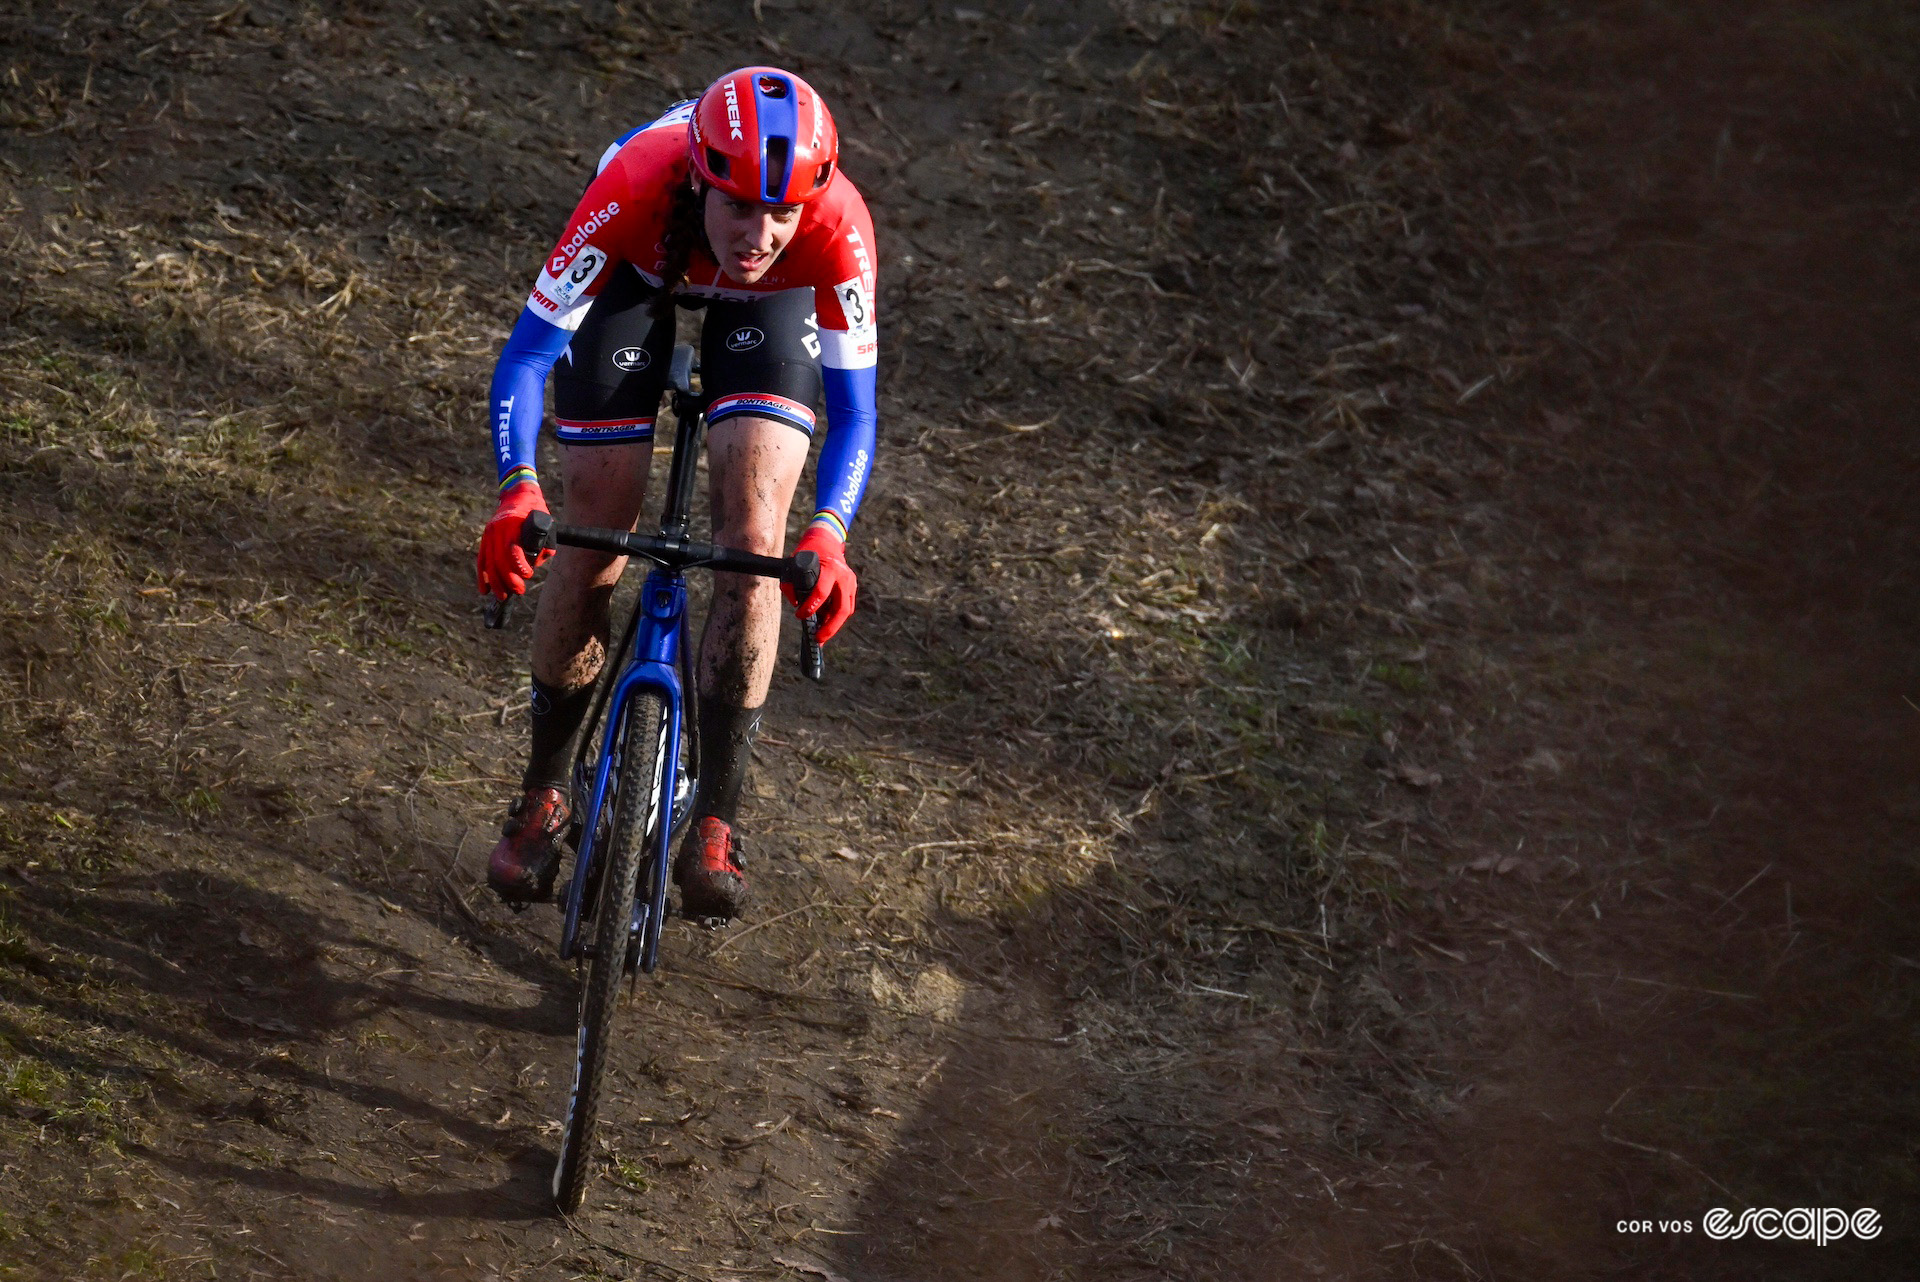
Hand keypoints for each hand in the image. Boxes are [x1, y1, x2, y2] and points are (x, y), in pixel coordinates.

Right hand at [477, 481, 551, 598]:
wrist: (517, 494)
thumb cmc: (535, 510)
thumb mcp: (546, 523)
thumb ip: (544, 544)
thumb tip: (536, 563)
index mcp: (511, 524)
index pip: (511, 549)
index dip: (518, 566)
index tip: (528, 574)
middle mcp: (496, 529)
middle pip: (498, 559)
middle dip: (507, 579)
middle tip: (519, 590)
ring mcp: (488, 533)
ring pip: (488, 562)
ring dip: (495, 582)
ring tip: (502, 596)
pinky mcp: (485, 538)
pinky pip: (482, 559)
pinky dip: (483, 575)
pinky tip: (484, 589)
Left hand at [784, 525, 857, 642]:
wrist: (827, 541)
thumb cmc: (809, 552)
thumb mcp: (795, 562)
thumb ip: (791, 583)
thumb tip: (795, 603)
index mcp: (831, 569)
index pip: (822, 592)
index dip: (810, 607)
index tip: (800, 615)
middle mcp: (844, 577)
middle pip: (840, 609)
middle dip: (830, 627)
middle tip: (818, 639)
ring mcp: (851, 583)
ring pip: (845, 611)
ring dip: (833, 625)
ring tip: (821, 635)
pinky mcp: (852, 588)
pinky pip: (846, 607)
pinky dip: (836, 617)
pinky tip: (826, 624)